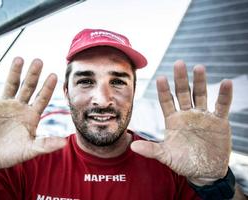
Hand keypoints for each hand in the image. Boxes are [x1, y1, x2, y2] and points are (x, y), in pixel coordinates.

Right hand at [0, 57, 66, 169]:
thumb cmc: (10, 155)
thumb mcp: (29, 150)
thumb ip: (45, 145)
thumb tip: (64, 142)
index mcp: (31, 115)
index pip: (42, 98)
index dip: (48, 88)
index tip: (54, 75)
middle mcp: (19, 106)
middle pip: (28, 87)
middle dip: (33, 75)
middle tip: (39, 61)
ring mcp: (3, 104)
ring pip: (11, 84)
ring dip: (14, 72)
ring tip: (19, 59)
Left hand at [131, 60, 232, 185]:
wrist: (204, 171)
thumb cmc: (183, 162)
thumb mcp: (166, 156)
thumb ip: (152, 150)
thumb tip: (132, 146)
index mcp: (172, 120)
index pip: (166, 101)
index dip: (164, 90)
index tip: (160, 77)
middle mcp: (186, 114)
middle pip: (183, 93)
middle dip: (181, 79)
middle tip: (178, 63)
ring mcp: (203, 116)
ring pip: (200, 95)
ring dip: (200, 82)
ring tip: (199, 67)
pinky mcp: (219, 121)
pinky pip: (222, 106)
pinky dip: (224, 95)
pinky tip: (226, 83)